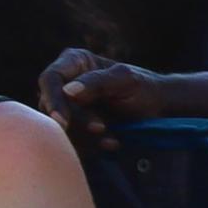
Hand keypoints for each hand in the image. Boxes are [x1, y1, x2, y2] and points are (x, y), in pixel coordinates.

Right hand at [39, 49, 173, 145]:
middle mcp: (65, 82)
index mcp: (74, 62)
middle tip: (102, 128)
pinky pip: (71, 140)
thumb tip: (68, 91)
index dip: (53, 100)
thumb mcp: (125, 80)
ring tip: (112, 138)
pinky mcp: (74, 126)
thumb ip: (97, 82)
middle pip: (51, 106)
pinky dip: (90, 146)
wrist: (157, 109)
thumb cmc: (143, 88)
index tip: (63, 122)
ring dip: (85, 137)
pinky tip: (111, 142)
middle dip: (76, 122)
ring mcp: (67, 105)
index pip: (50, 79)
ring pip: (60, 127)